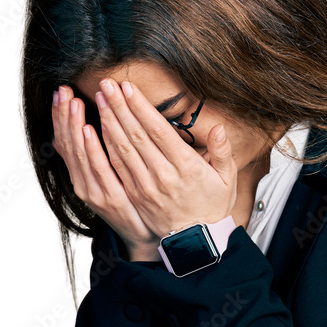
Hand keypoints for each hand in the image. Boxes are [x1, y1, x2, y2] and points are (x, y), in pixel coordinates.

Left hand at [51, 80, 237, 258]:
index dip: (140, 106)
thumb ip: (223, 152)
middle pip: (136, 135)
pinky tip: (98, 128)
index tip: (127, 87)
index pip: (158, 130)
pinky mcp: (136, 196)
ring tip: (100, 99)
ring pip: (123, 149)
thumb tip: (219, 128)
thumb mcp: (228, 179)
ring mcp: (147, 187)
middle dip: (119, 107)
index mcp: (186, 167)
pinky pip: (118, 167)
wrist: (198, 242)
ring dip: (109, 122)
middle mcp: (164, 175)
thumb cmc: (213, 206)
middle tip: (106, 84)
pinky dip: (106, 146)